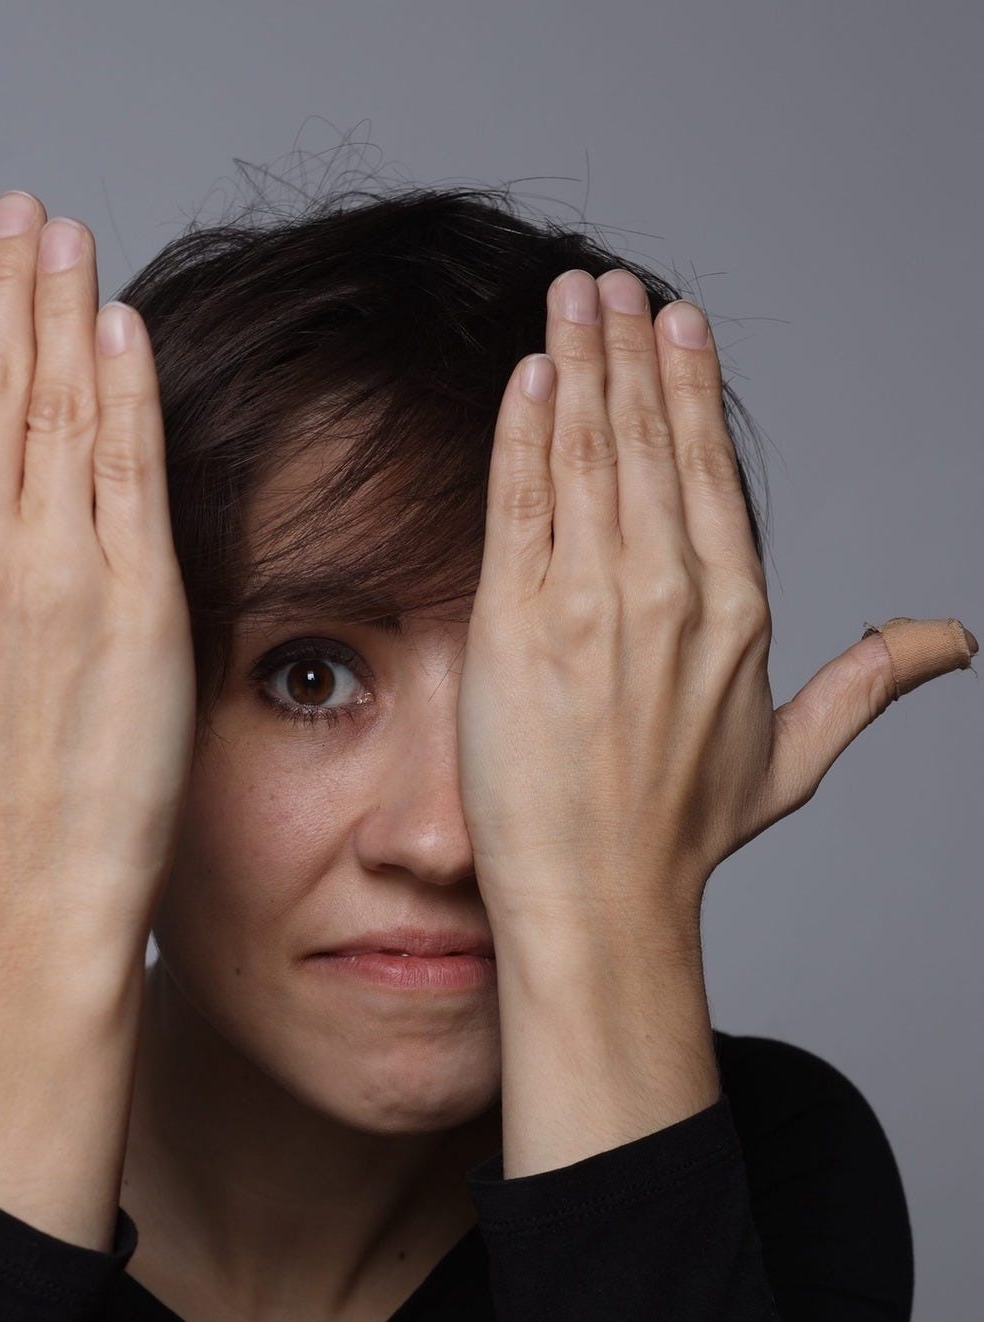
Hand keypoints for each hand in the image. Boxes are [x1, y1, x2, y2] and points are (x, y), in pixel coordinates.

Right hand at [0, 190, 197, 948]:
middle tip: (21, 213)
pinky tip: (122, 326)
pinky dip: (127, 390)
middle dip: (3, 285)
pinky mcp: (139, 602)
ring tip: (68, 239)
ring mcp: (58, 576)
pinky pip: (129, 467)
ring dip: (64, 309)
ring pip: (57, 407)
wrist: (37, 897)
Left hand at [457, 265, 976, 936]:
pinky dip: (522, 432)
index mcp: (737, 606)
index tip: (673, 321)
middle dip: (624, 348)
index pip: (707, 464)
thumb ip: (871, 682)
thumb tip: (955, 643)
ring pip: (585, 451)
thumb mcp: (795, 753)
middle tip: (604, 284)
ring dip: (574, 362)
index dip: (688, 382)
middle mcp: (670, 590)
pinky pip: (520, 502)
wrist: (599, 900)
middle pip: (645, 437)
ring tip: (566, 300)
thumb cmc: (684, 835)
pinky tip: (523, 378)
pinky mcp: (517, 623)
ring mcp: (591, 603)